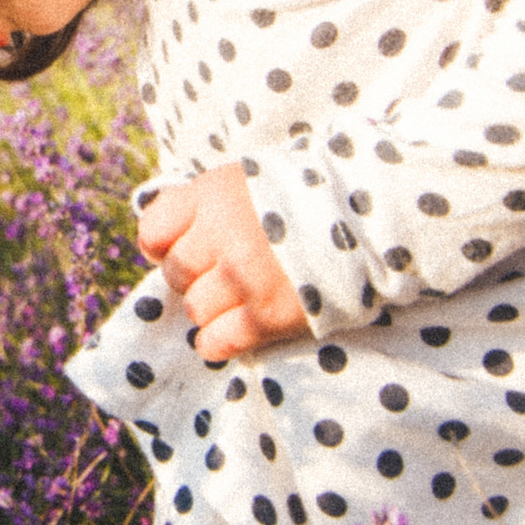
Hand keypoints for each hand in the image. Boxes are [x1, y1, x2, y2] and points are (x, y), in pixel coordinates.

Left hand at [136, 166, 310, 361]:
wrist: (372, 217)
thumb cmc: (308, 197)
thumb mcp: (248, 181)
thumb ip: (207, 206)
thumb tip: (165, 243)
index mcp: (212, 195)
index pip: (153, 231)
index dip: (165, 245)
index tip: (184, 249)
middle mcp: (221, 236)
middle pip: (175, 274)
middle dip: (194, 278)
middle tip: (225, 276)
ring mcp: (243, 278)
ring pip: (195, 310)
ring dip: (212, 310)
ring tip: (241, 301)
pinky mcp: (267, 316)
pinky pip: (216, 342)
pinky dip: (218, 342)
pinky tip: (236, 333)